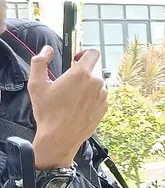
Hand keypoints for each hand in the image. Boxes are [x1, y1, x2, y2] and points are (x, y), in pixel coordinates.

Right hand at [29, 47, 107, 168]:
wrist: (60, 137)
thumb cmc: (48, 112)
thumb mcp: (36, 85)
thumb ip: (40, 62)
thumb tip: (47, 50)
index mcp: (81, 74)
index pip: (93, 53)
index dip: (84, 53)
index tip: (75, 59)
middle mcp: (97, 83)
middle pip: (93, 69)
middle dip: (82, 72)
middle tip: (68, 83)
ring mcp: (103, 96)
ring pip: (97, 83)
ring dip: (87, 85)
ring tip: (71, 97)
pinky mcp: (105, 107)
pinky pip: (100, 96)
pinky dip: (91, 97)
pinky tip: (78, 106)